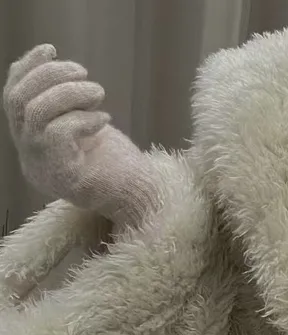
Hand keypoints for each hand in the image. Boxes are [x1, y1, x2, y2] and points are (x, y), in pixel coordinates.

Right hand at [3, 44, 157, 225]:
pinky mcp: (61, 176)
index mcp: (32, 146)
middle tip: (83, 72)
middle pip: (18, 102)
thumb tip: (51, 65)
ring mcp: (42, 169)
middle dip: (49, 76)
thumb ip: (62, 105)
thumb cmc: (117, 163)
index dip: (26, 69)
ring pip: (35, 112)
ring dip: (69, 93)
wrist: (141, 199)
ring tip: (98, 92)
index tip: (50, 49)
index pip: (12, 100)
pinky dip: (82, 117)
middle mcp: (30, 159)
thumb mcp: (84, 125)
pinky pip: (57, 132)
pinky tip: (104, 119)